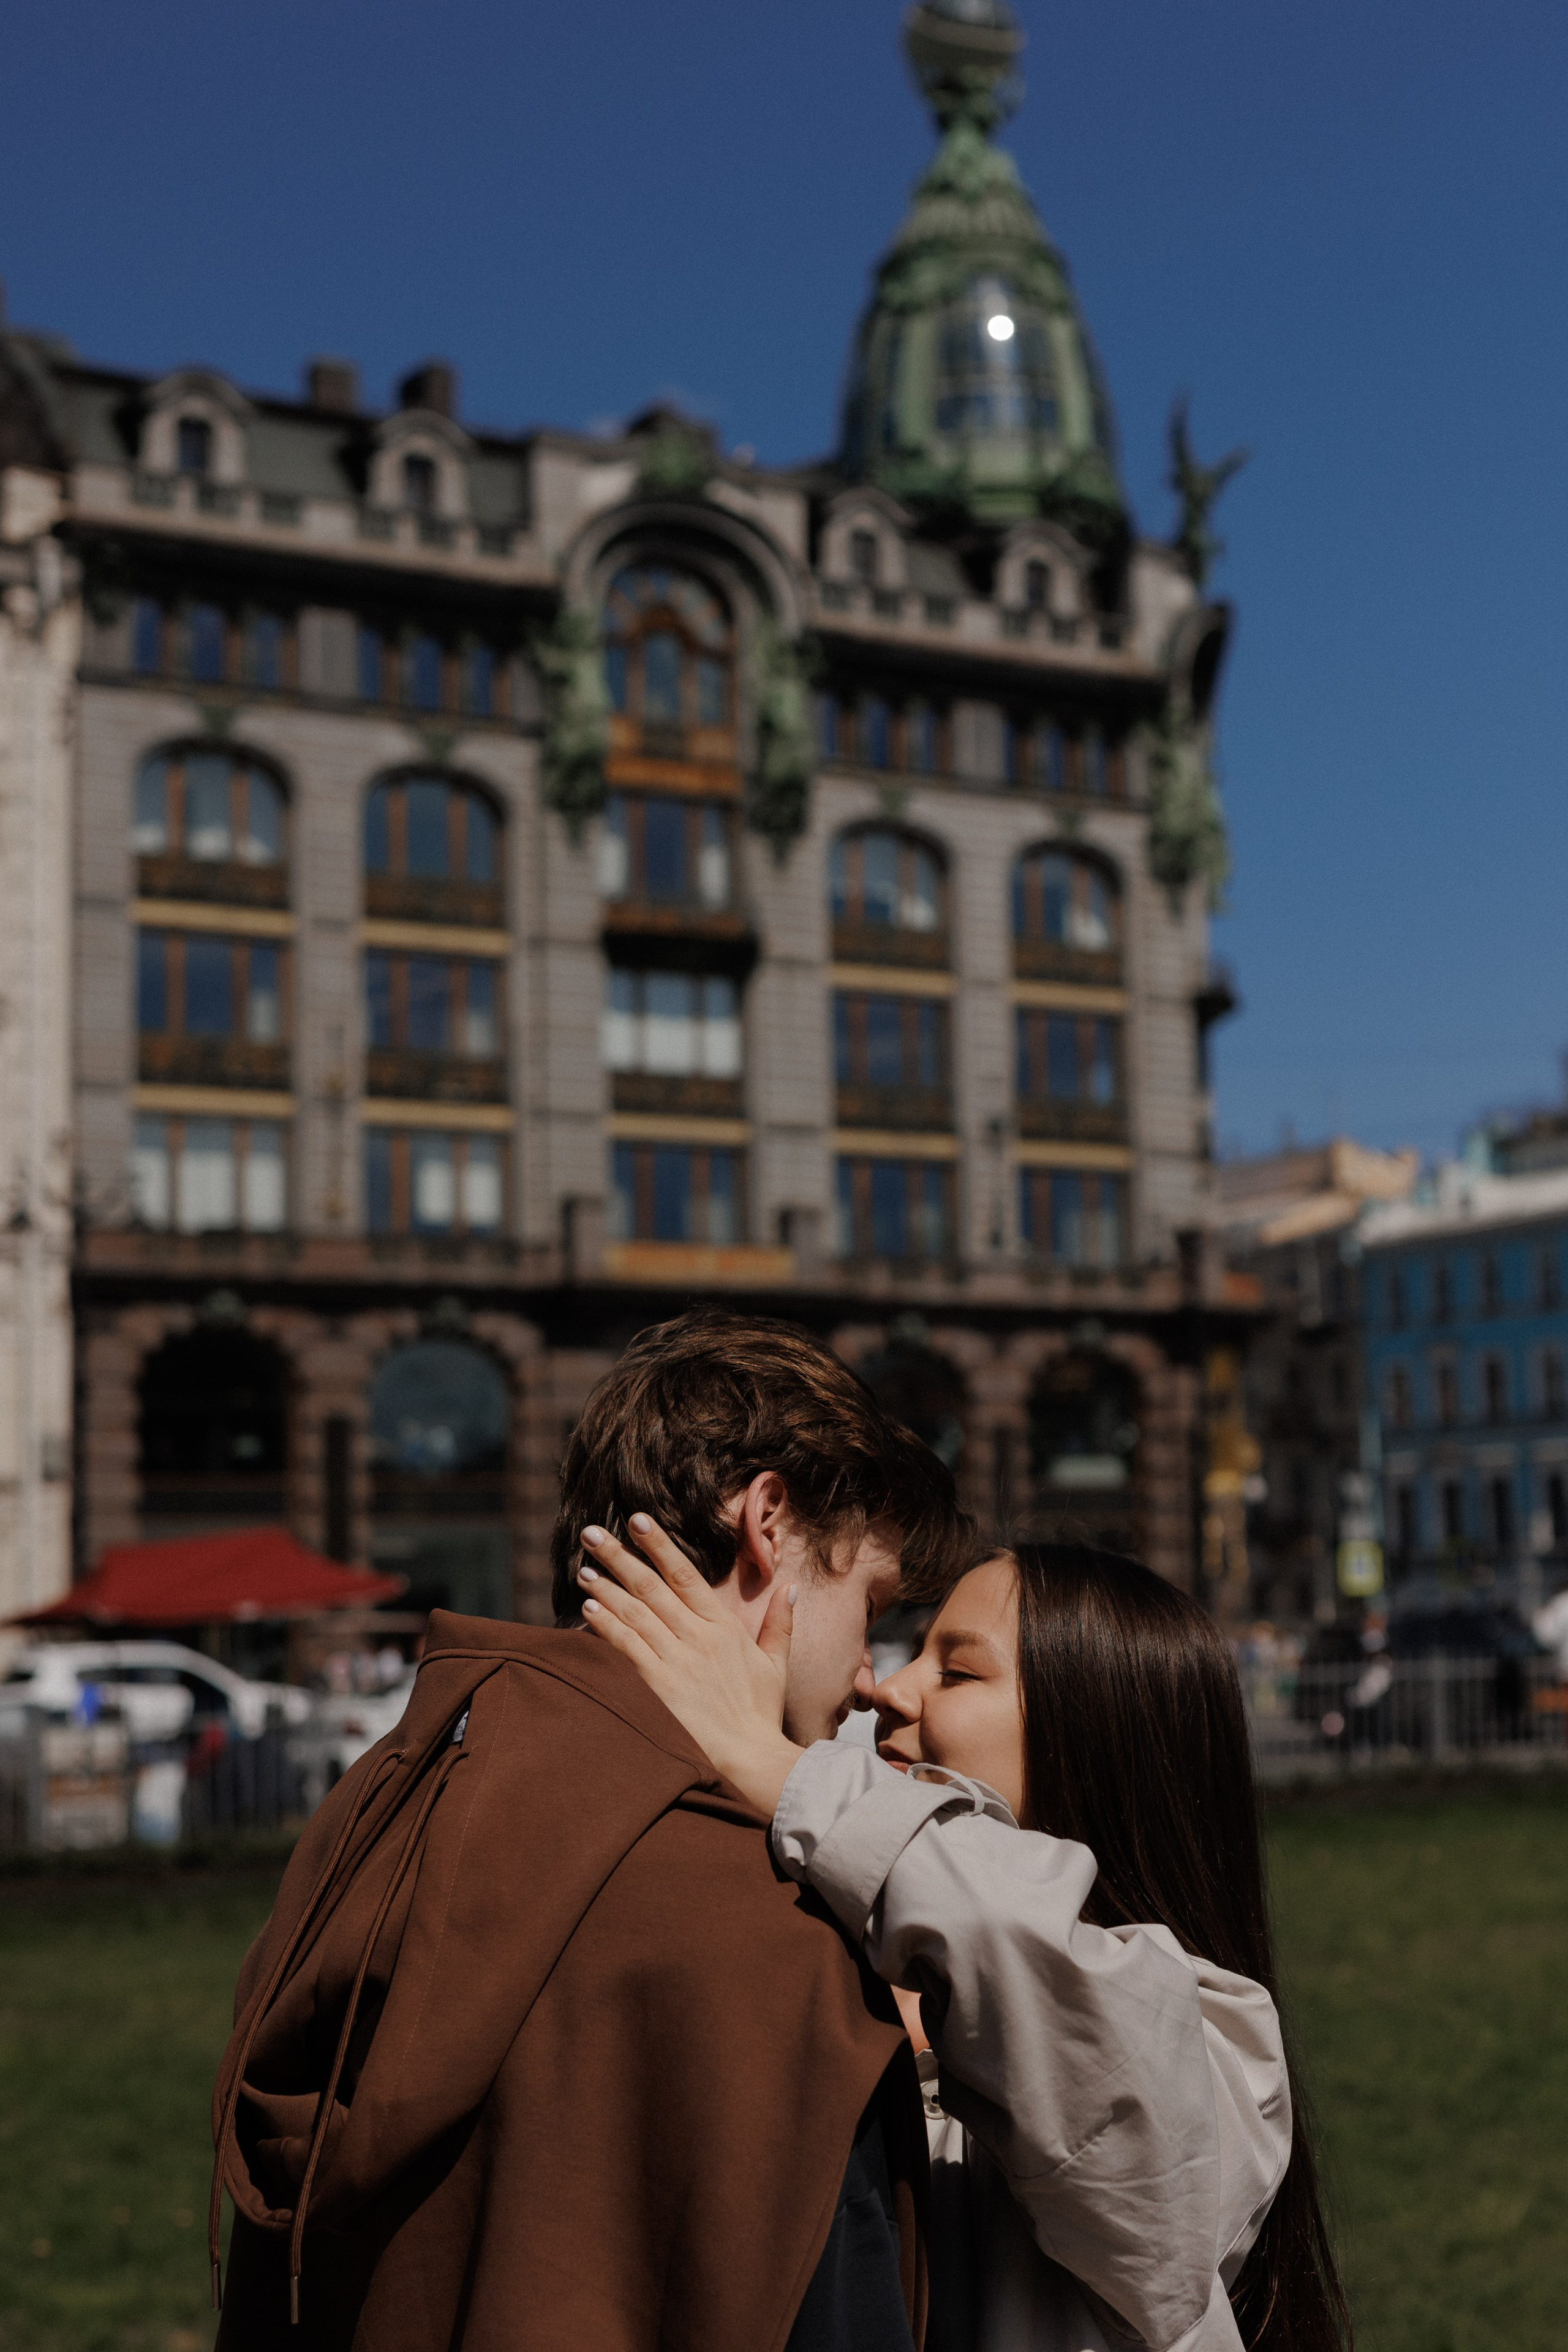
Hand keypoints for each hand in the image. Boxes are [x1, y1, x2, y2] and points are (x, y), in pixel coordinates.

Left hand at [577, 1513, 803, 1820]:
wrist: (749, 1759)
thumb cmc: (760, 1715)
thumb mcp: (777, 1664)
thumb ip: (781, 1624)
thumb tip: (791, 1588)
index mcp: (722, 1627)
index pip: (685, 1575)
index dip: (659, 1545)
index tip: (637, 1520)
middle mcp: (697, 1636)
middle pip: (651, 1586)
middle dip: (619, 1556)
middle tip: (591, 1533)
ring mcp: (676, 1659)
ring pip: (634, 1612)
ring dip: (606, 1587)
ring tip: (583, 1568)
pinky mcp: (658, 1685)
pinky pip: (627, 1646)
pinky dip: (606, 1625)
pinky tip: (588, 1609)